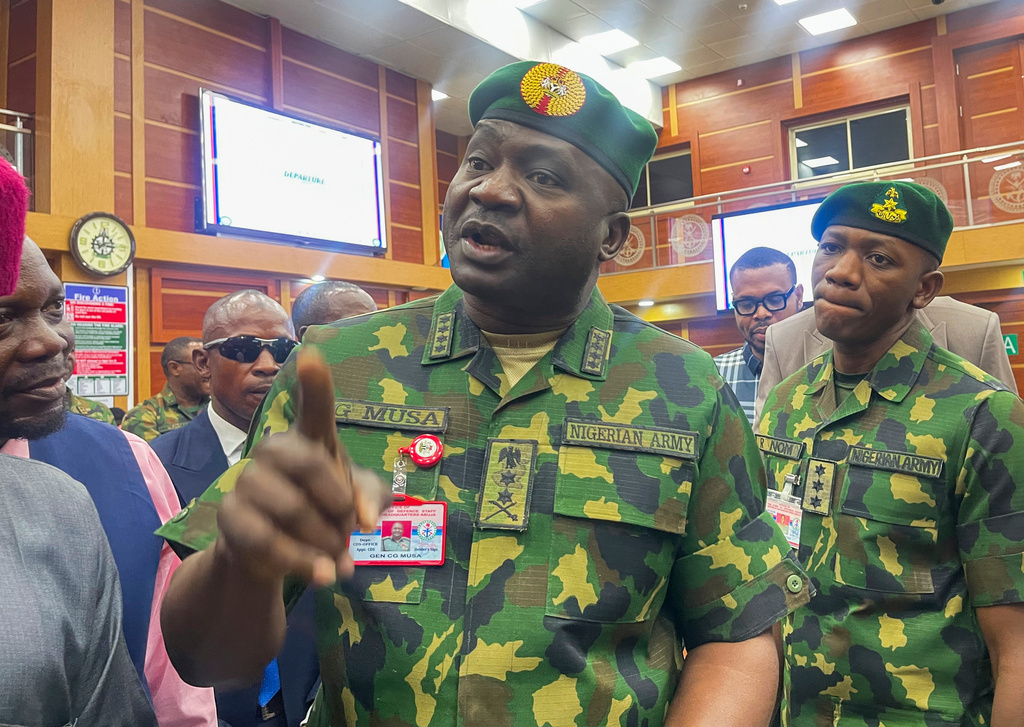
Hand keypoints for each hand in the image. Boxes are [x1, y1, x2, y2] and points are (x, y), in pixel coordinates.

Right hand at [217, 348, 390, 586]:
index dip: (314, 382)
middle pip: (312, 463)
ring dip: (324, 539)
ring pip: (293, 508)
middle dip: (339, 505)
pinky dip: (302, 562)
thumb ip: (373, 500)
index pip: (314, 407)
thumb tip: (366, 518)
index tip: (311, 355)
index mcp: (310, 439)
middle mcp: (274, 449)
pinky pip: (268, 540)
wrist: (277, 555)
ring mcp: (247, 479)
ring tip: (336, 554)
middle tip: (351, 530)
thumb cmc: (323, 512)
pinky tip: (323, 575)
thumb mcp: (358, 503)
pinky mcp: (230, 515)